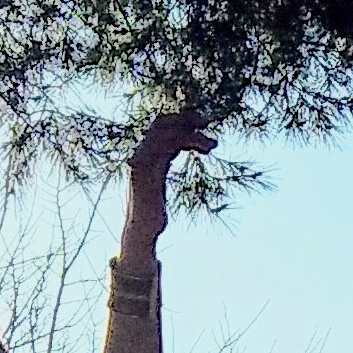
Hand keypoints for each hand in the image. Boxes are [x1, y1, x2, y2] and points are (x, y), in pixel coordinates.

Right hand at [126, 108, 214, 235]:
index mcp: (142, 157)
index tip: (198, 123)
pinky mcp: (147, 169)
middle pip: (160, 124)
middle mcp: (138, 155)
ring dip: (192, 133)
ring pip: (168, 133)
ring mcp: (141, 161)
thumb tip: (169, 160)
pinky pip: (169, 145)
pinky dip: (189, 141)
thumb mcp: (158, 187)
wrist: (141, 233)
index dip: (177, 121)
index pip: (158, 129)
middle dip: (184, 119)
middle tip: (205, 121)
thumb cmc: (152, 216)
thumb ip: (161, 169)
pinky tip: (204, 148)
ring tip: (213, 144)